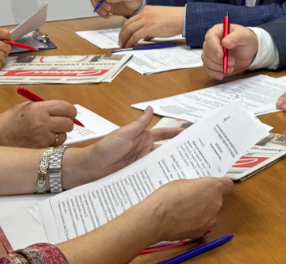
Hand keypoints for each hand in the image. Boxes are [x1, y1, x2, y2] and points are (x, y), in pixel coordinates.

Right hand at [0, 100, 76, 147]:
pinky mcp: (40, 149)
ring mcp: (41, 138)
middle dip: (68, 122)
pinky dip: (53, 143)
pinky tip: (44, 140)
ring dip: (60, 134)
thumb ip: (48, 107)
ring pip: (63, 136)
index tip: (70, 113)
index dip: (71, 111)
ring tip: (49, 132)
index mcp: (39, 109)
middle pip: (68, 123)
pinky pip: (55, 146)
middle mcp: (42, 123)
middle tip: (62, 123)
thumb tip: (67, 111)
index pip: (66, 108)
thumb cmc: (13, 119)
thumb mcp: (29, 106)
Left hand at [68, 106, 182, 186]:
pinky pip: (151, 172)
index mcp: (144, 136)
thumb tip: (151, 108)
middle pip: (165, 148)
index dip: (176, 132)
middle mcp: (145, 148)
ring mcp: (142, 161)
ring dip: (170, 163)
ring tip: (186, 167)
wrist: (91, 167)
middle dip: (178, 149)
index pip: (164, 134)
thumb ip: (140, 123)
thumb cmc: (107, 147)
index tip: (190, 132)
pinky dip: (160, 174)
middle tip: (194, 153)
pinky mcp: (138, 172)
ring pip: (160, 161)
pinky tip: (169, 178)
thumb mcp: (125, 133)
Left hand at [117, 6, 183, 47]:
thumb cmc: (175, 19)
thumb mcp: (160, 18)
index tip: (123, 35)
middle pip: (127, 24)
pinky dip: (130, 42)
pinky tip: (129, 46)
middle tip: (120, 41)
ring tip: (123, 46)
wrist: (183, 17)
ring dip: (124, 39)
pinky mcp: (149, 28)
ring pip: (129, 30)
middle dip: (122, 34)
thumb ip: (151, 25)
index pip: (131, 19)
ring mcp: (146, 20)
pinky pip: (135, 36)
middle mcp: (144, 14)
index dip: (125, 28)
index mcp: (146, 10)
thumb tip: (146, 36)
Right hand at [142, 177, 233, 241]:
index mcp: (213, 187)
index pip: (228, 184)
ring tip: (184, 211)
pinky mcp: (202, 232)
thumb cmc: (168, 196)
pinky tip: (182, 221)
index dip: (221, 185)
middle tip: (192, 198)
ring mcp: (210, 219)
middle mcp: (216, 203)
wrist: (156, 218)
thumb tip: (199, 191)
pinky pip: (202, 224)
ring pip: (210, 213)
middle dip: (208, 198)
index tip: (213, 186)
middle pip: (217, 199)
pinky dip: (195, 223)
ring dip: (202, 211)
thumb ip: (198, 186)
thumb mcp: (185, 182)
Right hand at [202, 24, 257, 79]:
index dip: (214, 47)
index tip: (221, 56)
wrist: (249, 51)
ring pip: (206, 61)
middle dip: (219, 60)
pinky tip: (221, 75)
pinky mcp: (212, 62)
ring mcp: (211, 52)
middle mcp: (212, 41)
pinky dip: (213, 73)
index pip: (210, 38)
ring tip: (231, 68)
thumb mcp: (245, 36)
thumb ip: (236, 38)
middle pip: (207, 51)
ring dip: (218, 67)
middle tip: (232, 62)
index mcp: (218, 31)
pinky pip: (207, 68)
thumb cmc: (246, 40)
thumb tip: (225, 42)